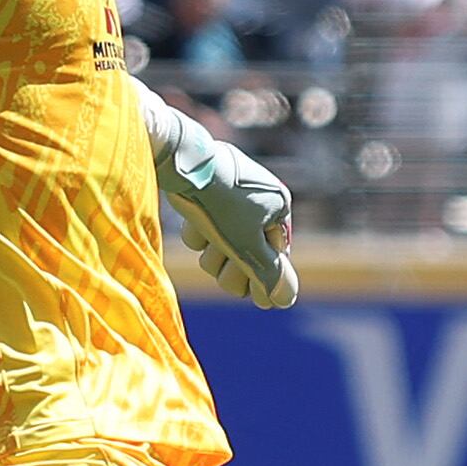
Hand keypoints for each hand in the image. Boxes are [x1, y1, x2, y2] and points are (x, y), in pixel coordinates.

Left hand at [149, 99, 298, 308]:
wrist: (181, 164)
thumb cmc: (221, 205)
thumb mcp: (248, 248)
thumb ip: (268, 275)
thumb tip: (285, 299)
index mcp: (279, 206)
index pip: (277, 255)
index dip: (265, 279)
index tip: (258, 301)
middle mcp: (259, 198)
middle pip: (249, 252)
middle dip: (232, 264)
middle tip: (223, 267)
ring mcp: (231, 194)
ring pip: (224, 243)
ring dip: (213, 251)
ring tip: (207, 240)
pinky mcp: (206, 191)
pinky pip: (205, 226)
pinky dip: (198, 232)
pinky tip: (194, 222)